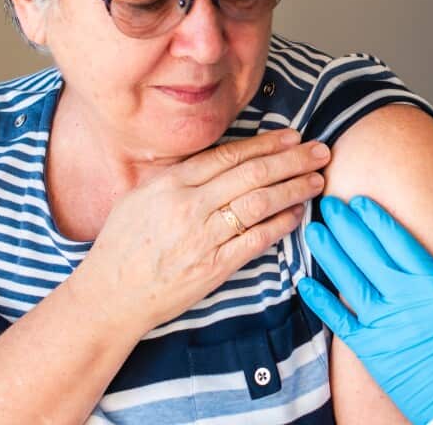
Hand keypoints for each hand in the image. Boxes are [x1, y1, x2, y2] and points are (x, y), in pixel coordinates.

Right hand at [72, 129, 329, 333]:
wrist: (111, 295)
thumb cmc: (124, 245)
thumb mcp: (140, 196)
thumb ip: (178, 176)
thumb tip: (218, 159)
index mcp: (171, 183)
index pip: (229, 155)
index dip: (266, 143)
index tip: (292, 136)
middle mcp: (190, 206)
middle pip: (253, 174)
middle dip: (292, 160)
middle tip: (320, 150)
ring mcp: (203, 237)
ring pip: (261, 203)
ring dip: (295, 188)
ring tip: (318, 179)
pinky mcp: (214, 267)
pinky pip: (257, 240)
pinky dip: (281, 224)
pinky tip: (299, 213)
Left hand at [297, 196, 432, 424]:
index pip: (399, 240)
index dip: (376, 218)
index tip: (361, 200)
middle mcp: (405, 300)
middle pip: (368, 252)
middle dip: (346, 224)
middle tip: (328, 202)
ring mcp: (384, 326)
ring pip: (349, 279)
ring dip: (329, 252)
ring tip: (313, 229)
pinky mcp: (371, 351)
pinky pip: (339, 321)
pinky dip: (320, 301)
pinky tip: (304, 282)